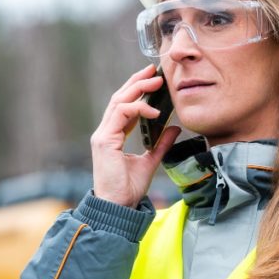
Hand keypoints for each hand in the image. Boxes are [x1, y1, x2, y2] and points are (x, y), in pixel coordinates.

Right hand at [90, 63, 180, 206]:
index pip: (124, 106)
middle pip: (119, 98)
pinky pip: (120, 114)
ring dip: (137, 89)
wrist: (118, 207)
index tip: (153, 79)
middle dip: (137, 82)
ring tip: (155, 81)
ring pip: (118, 102)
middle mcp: (105, 132)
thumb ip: (162, 144)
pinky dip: (137, 108)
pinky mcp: (104, 141)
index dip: (137, 90)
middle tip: (154, 70)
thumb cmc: (129, 189)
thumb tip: (176, 128)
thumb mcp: (151, 162)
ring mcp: (102, 135)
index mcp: (113, 136)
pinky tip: (154, 111)